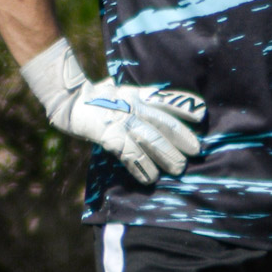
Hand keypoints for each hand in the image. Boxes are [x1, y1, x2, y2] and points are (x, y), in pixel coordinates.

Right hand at [21, 38, 205, 184]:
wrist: (70, 100)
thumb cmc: (100, 99)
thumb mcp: (124, 93)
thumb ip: (142, 100)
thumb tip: (165, 112)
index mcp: (136, 94)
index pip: (164, 99)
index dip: (183, 106)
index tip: (201, 114)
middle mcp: (131, 105)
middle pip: (162, 122)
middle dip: (181, 137)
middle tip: (196, 151)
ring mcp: (120, 120)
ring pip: (149, 138)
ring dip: (166, 155)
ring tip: (179, 168)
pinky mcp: (107, 135)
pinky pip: (129, 154)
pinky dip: (141, 167)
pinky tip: (151, 178)